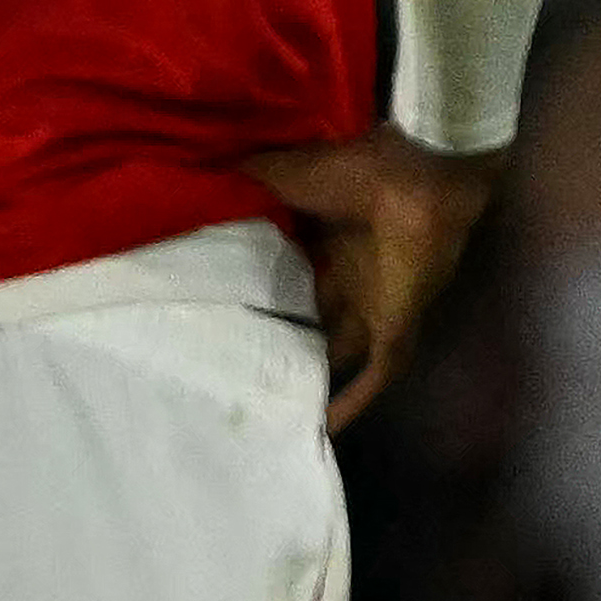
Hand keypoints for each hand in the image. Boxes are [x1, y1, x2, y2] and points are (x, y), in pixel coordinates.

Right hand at [241, 124, 500, 429]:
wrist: (418, 175)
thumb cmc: (350, 171)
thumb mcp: (275, 175)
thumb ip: (237, 186)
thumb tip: (182, 188)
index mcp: (323, 238)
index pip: (284, 275)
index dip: (254, 295)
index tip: (213, 314)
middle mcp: (347, 276)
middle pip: (311, 319)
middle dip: (280, 340)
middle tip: (230, 367)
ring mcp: (374, 305)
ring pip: (338, 354)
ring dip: (310, 377)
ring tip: (265, 405)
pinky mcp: (395, 327)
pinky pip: (375, 376)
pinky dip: (352, 401)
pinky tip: (322, 429)